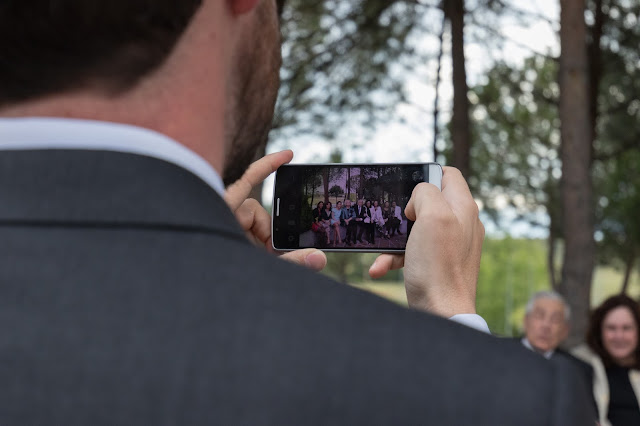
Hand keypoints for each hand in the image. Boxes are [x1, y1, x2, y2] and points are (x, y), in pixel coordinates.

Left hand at [224, 150, 326, 271]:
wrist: (187, 298)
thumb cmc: (212, 280)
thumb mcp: (255, 269)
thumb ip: (290, 263)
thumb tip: (320, 257)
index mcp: (221, 213)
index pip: (249, 180)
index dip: (268, 165)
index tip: (289, 155)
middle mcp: (219, 216)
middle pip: (254, 211)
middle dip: (264, 234)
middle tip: (266, 257)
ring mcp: (219, 225)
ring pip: (250, 224)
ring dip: (256, 242)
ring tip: (252, 263)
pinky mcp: (220, 234)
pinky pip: (243, 230)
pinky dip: (254, 239)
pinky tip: (264, 251)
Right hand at [368, 167, 483, 317]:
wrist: (442, 314)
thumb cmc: (438, 266)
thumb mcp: (431, 216)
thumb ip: (425, 193)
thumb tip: (418, 199)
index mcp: (463, 207)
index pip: (447, 175)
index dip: (424, 177)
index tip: (408, 192)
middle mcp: (461, 224)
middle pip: (429, 202)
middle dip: (405, 212)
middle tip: (397, 222)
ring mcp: (451, 245)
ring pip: (417, 229)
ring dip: (395, 239)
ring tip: (382, 251)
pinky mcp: (439, 264)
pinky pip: (414, 252)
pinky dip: (396, 258)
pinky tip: (379, 268)